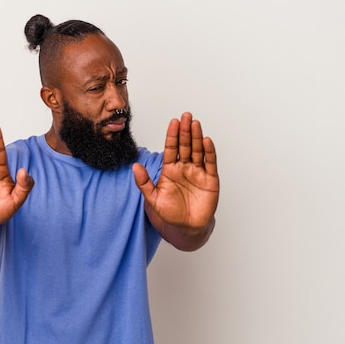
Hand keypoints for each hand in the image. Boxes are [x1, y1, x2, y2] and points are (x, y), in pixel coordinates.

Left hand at [133, 112, 218, 236]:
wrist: (187, 227)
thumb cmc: (171, 213)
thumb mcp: (153, 199)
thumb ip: (144, 183)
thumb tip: (134, 167)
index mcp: (170, 169)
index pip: (171, 148)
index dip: (172, 135)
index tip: (173, 122)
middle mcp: (185, 167)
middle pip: (185, 145)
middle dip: (185, 131)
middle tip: (186, 116)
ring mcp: (198, 172)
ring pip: (198, 151)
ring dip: (197, 137)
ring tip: (195, 124)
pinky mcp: (210, 179)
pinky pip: (209, 163)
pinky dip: (209, 152)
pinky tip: (206, 141)